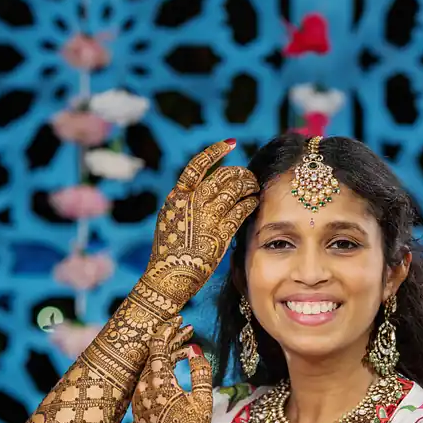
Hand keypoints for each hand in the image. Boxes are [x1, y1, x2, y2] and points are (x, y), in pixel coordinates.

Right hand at [132, 140, 257, 317]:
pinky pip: (241, 211)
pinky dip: (250, 203)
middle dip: (239, 173)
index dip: (215, 151)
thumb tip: (204, 190)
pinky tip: (254, 202)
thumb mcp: (171, 220)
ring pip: (234, 191)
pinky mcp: (220, 234)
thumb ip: (185, 204)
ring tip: (254, 187)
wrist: (168, 277)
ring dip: (248, 186)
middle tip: (248, 175)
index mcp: (177, 198)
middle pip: (222, 176)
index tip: (230, 145)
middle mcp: (192, 203)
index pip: (197, 165)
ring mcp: (207, 218)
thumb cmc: (169, 253)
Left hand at [132, 318, 213, 422]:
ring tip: (182, 352)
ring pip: (150, 371)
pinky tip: (171, 376)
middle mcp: (143, 389)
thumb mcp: (203, 401)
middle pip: (154, 357)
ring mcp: (138, 401)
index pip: (158, 347)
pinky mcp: (138, 412)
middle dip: (170, 342)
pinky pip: (147, 385)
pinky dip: (159, 375)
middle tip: (185, 331)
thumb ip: (200, 372)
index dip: (167, 330)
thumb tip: (194, 351)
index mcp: (158, 382)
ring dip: (165, 359)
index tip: (178, 320)